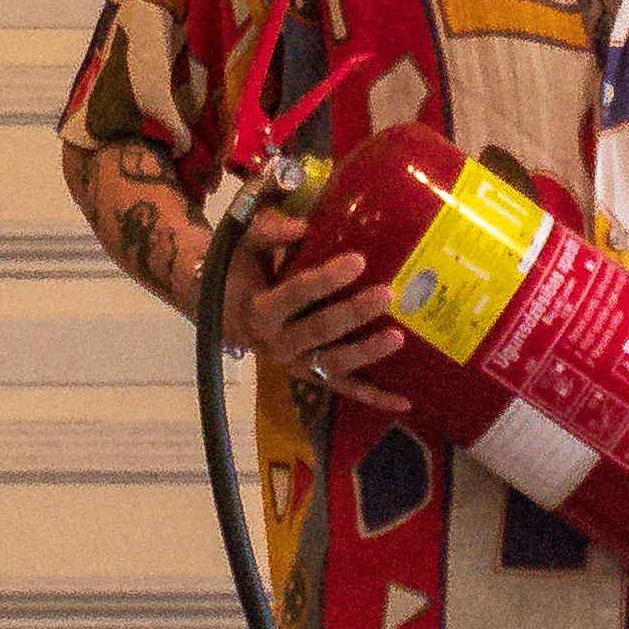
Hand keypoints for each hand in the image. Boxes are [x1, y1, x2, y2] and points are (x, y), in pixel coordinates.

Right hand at [227, 207, 409, 413]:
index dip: (326, 279)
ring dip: (366, 353)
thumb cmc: (240, 273)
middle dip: (354, 314)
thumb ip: (268, 231)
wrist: (223, 314)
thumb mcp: (243, 247)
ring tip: (398, 337)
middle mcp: (276, 344)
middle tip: (387, 294)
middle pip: (319, 331)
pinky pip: (344, 389)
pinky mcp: (312, 376)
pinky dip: (374, 397)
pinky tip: (404, 402)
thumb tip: (302, 226)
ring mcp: (296, 365)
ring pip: (333, 364)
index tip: (358, 261)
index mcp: (260, 310)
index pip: (295, 294)